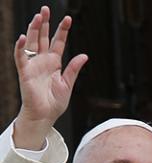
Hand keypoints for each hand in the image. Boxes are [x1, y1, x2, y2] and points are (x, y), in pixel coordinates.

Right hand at [13, 5, 87, 148]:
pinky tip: (24, 37)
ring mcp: (33, 65)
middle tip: (45, 9)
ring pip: (32, 42)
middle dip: (45, 23)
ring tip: (38, 17)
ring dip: (34, 30)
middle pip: (43, 37)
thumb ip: (74, 69)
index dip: (62, 30)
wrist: (45, 116)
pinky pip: (20, 56)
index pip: (58, 42)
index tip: (67, 19)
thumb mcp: (68, 84)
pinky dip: (21, 47)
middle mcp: (43, 61)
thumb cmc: (54, 103)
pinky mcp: (24, 72)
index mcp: (54, 63)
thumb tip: (83, 56)